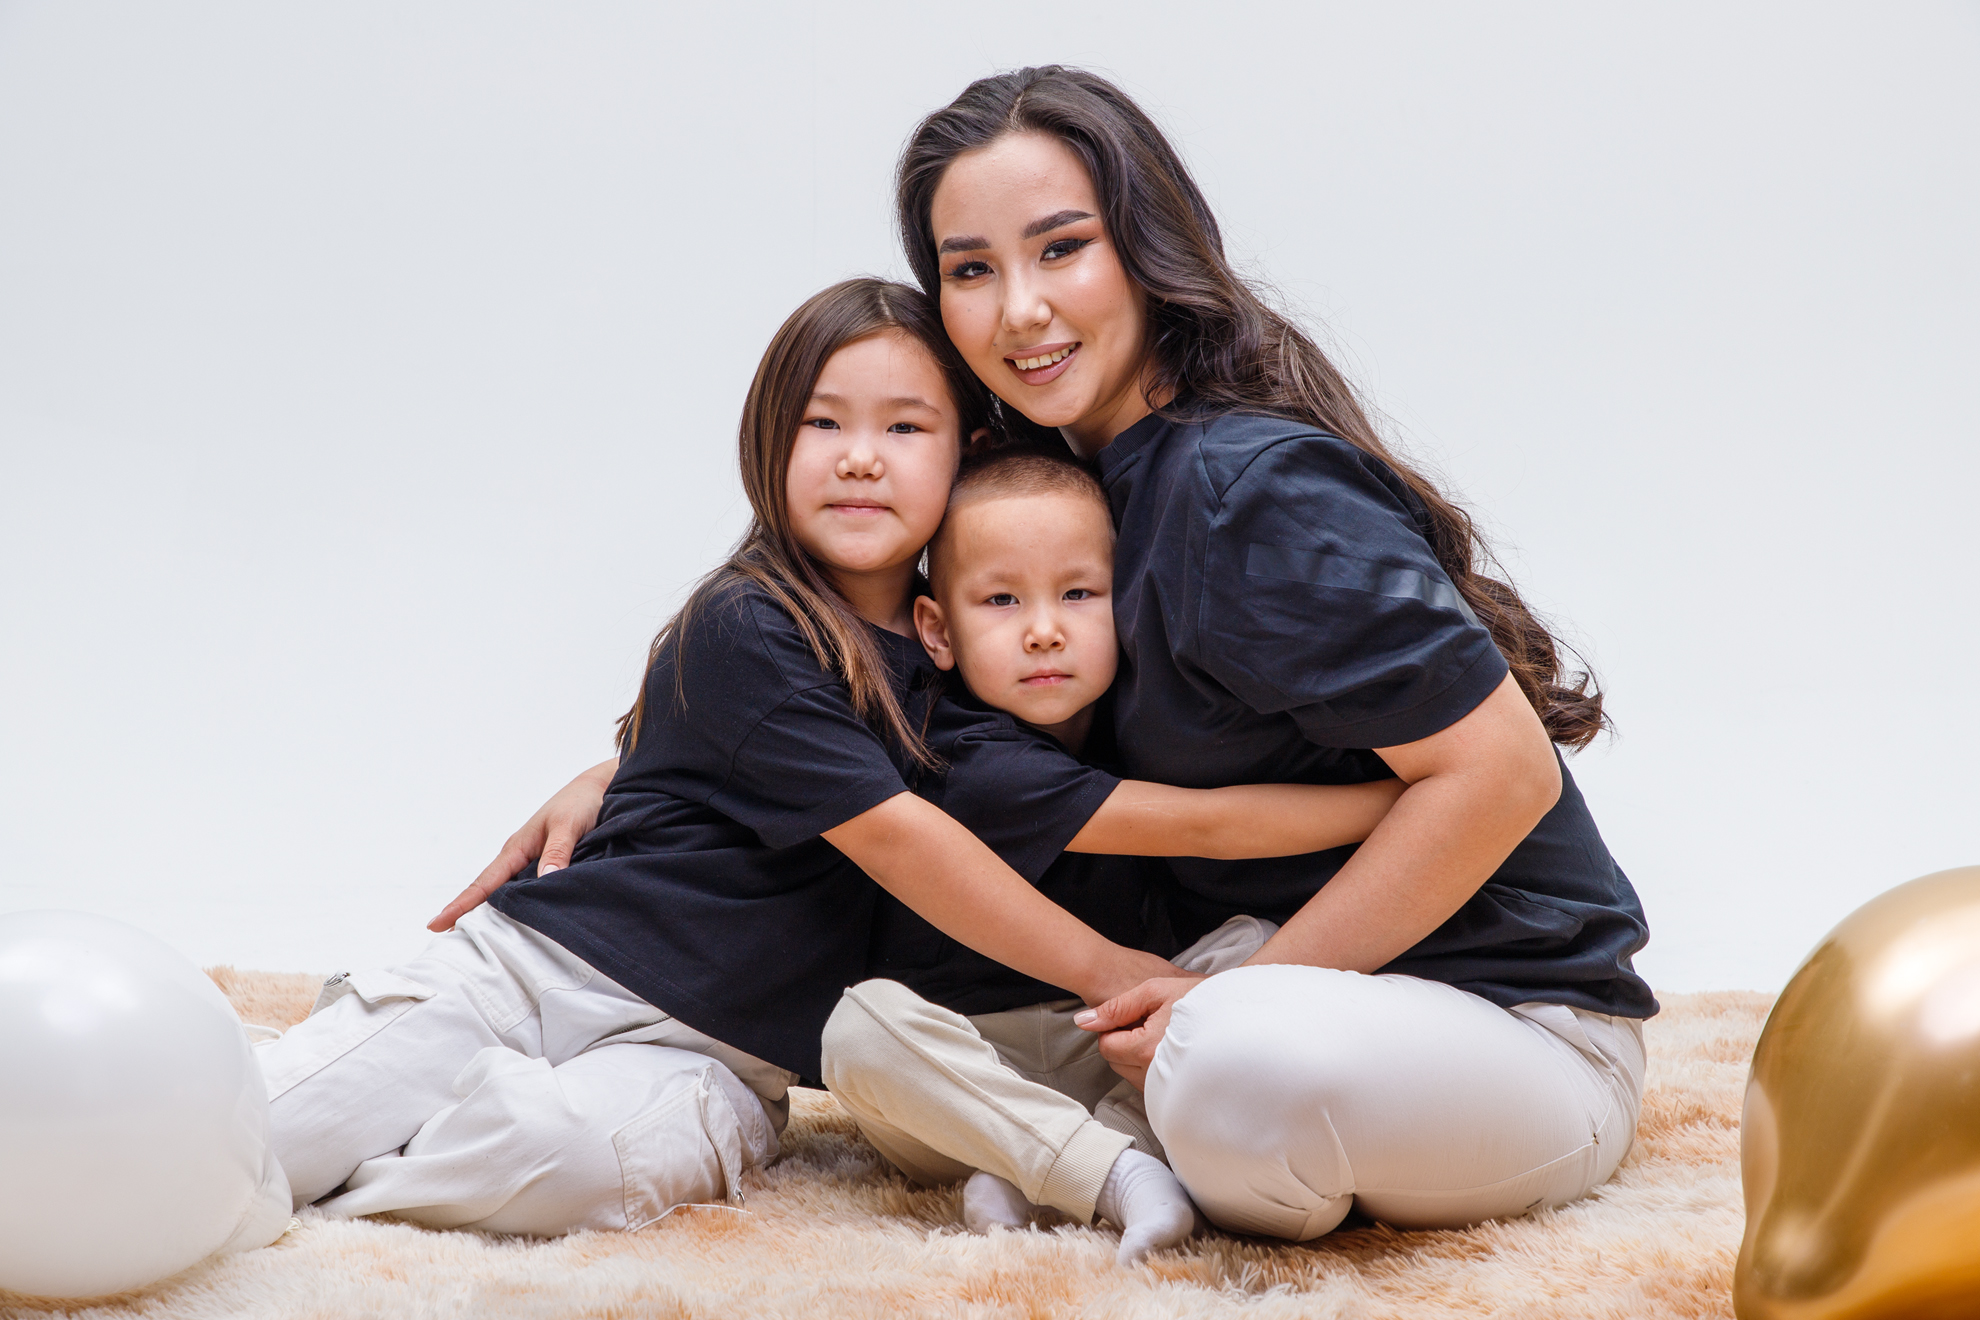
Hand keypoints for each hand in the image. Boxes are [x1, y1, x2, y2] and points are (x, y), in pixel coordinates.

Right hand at [428, 758, 616, 930]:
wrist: (601, 788)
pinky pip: (528, 891)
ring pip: (508, 893)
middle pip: (489, 892)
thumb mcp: (568, 826)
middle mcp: (520, 858)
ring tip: (477, 939)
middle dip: (468, 914)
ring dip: (493, 912)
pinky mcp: (548, 866)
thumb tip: (545, 879)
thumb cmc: (580, 802)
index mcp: (517, 848)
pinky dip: (518, 906)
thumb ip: (557, 852)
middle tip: (449, 941)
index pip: (484, 883)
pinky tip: (518, 922)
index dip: (461, 904)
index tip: (436, 924)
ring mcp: (532, 862)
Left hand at [1074, 975, 1203, 1089]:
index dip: (1113, 1028)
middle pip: (1116, 1062)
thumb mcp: (1154, 991)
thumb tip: (1083, 1021)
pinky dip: (1149, 1068)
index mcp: (1147, 1048)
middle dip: (1122, 1042)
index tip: (1132, 1015)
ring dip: (1135, 1056)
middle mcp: (1156, 1073)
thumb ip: (1116, 1007)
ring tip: (1159, 1034)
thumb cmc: (1196, 997)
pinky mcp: (1178, 1092)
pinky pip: (1149, 1084)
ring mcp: (1168, 1086)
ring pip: (1130, 1074)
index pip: (1107, 1047)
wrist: (1234, 1012)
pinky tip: (1166, 1049)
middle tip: (1146, 1022)